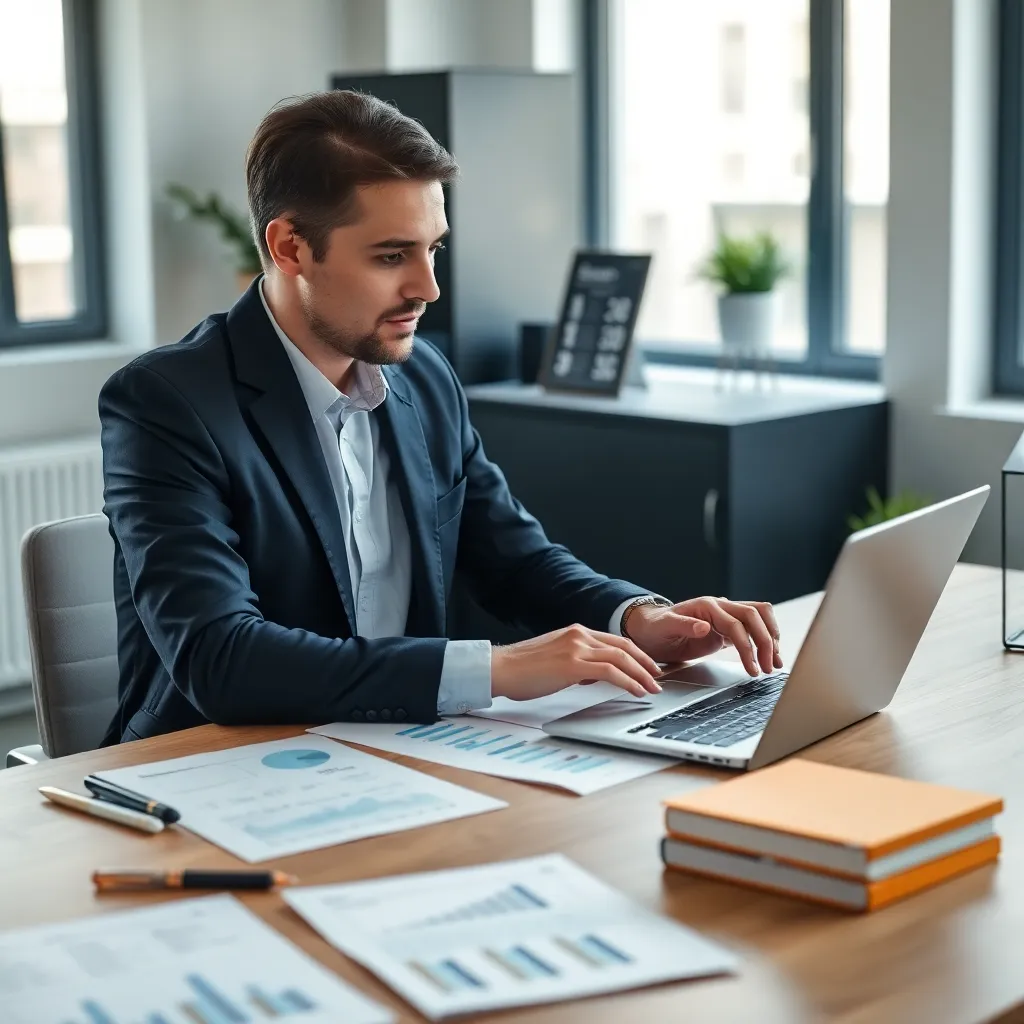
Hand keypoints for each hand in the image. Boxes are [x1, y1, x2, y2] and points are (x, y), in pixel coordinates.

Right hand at [490, 624, 663, 701]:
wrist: (500, 668)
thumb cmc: (521, 669)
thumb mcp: (555, 660)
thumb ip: (577, 663)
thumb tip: (593, 676)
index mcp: (576, 632)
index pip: (615, 641)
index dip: (636, 654)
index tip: (648, 667)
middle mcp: (579, 635)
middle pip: (624, 646)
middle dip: (646, 663)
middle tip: (658, 678)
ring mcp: (576, 648)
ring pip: (621, 658)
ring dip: (641, 674)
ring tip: (652, 688)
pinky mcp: (572, 664)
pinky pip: (610, 672)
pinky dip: (628, 682)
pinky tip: (636, 691)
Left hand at [625, 597, 781, 676]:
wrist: (651, 630)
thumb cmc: (655, 627)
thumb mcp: (663, 627)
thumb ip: (683, 625)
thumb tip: (704, 626)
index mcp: (706, 605)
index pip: (735, 623)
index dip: (746, 645)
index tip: (752, 667)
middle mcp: (720, 607)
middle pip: (754, 616)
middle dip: (765, 642)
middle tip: (767, 667)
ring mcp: (725, 616)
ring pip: (759, 618)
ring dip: (770, 638)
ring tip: (774, 663)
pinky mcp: (727, 629)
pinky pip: (752, 629)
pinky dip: (764, 641)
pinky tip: (768, 657)